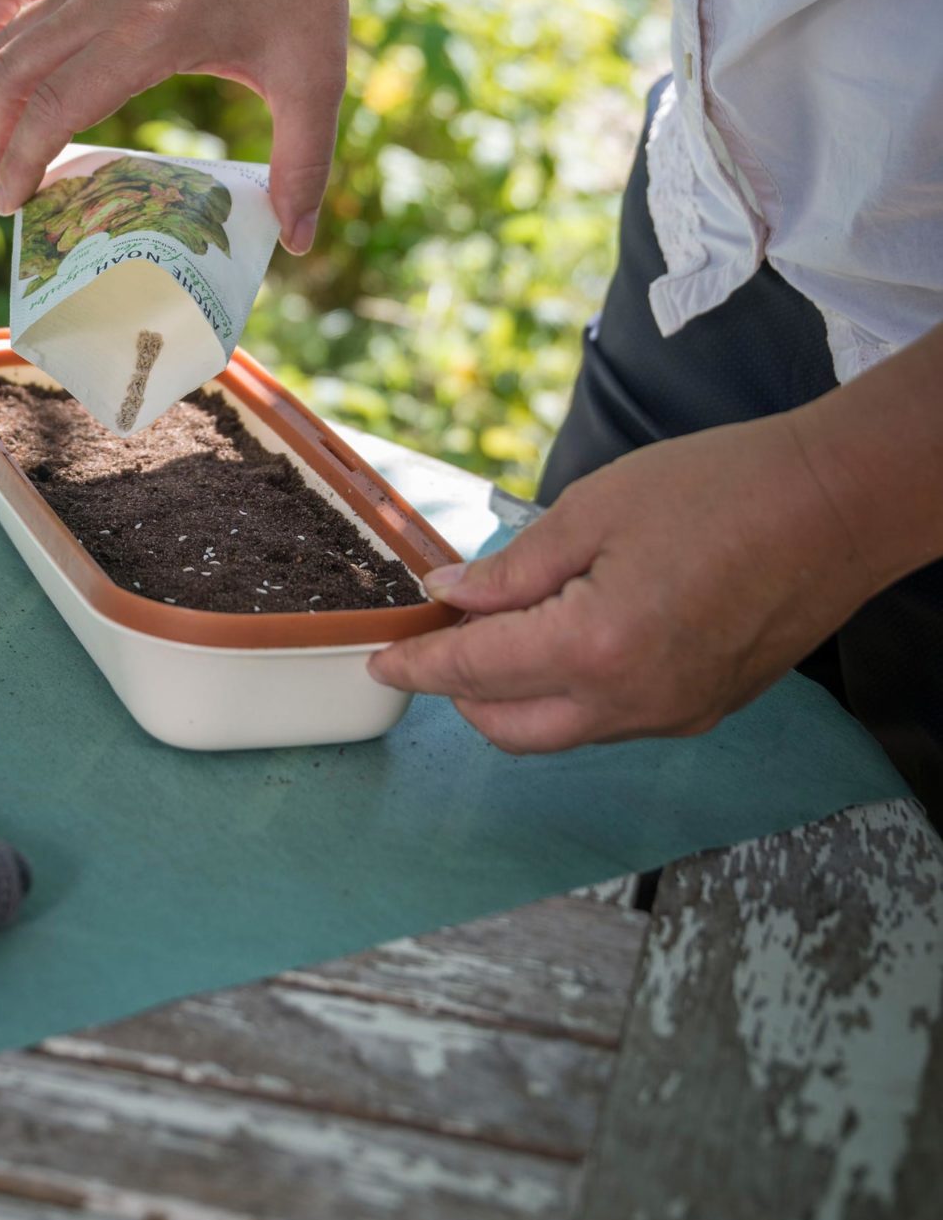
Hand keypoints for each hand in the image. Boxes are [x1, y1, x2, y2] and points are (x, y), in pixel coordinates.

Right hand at [0, 0, 351, 250]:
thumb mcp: (314, 77)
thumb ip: (305, 163)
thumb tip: (298, 239)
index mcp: (150, 33)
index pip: (56, 104)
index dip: (23, 159)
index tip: (13, 204)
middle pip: (10, 73)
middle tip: (7, 189)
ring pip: (4, 35)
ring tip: (6, 144)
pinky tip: (3, 64)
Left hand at [368, 415, 881, 751]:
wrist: (835, 505)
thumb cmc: (723, 488)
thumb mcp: (595, 508)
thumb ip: (514, 567)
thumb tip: (450, 594)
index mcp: (594, 647)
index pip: (474, 674)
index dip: (417, 664)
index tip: (383, 656)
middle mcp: (631, 702)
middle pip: (507, 728)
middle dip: (460, 691)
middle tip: (445, 629)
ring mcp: (672, 714)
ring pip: (560, 731)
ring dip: (517, 693)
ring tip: (507, 623)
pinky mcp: (703, 710)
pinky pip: (611, 720)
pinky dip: (572, 692)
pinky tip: (572, 633)